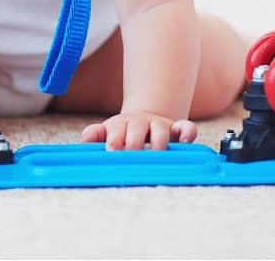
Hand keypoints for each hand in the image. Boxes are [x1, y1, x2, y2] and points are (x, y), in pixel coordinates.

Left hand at [81, 111, 196, 149]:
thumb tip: (86, 137)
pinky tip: (185, 142)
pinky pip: (186, 128)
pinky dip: (187, 132)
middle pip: (138, 129)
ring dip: (159, 141)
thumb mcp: (107, 132)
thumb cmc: (122, 132)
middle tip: (132, 155)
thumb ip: (95, 134)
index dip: (114, 139)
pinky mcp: (177, 129)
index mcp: (121, 125)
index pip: (117, 130)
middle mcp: (141, 123)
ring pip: (162, 129)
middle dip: (134, 142)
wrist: (144, 118)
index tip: (111, 151)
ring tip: (157, 154)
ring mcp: (160, 125)